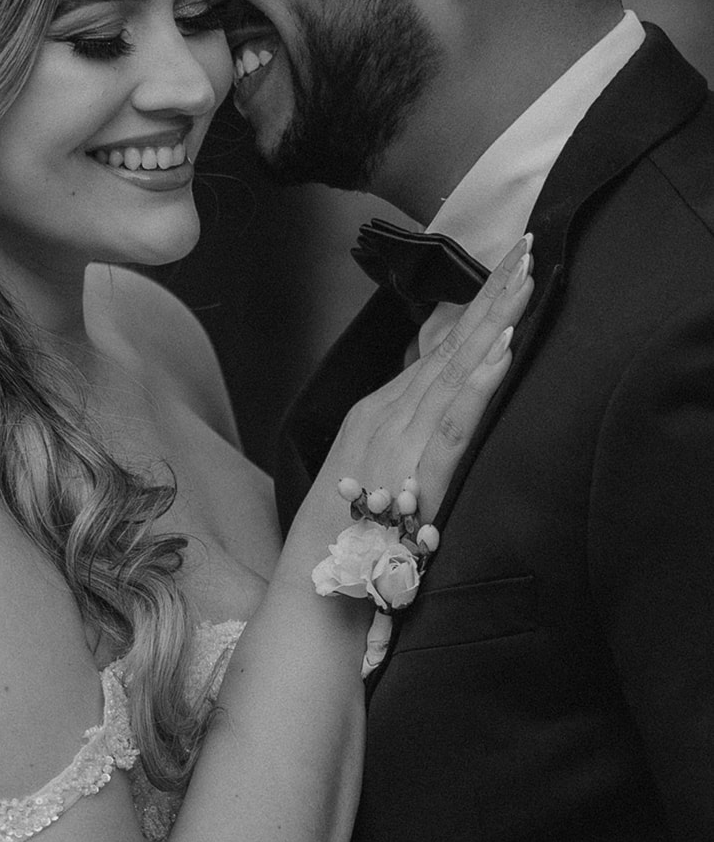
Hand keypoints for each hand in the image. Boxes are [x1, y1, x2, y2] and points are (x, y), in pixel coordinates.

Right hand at [302, 235, 533, 541]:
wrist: (313, 593)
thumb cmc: (345, 542)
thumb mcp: (371, 472)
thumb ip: (402, 435)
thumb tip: (434, 402)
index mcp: (377, 414)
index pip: (438, 350)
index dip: (476, 307)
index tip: (509, 267)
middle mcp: (386, 418)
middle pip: (450, 347)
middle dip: (491, 296)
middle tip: (527, 248)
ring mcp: (398, 444)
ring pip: (455, 372)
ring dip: (492, 322)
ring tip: (524, 278)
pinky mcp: (415, 478)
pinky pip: (454, 424)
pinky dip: (478, 384)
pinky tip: (502, 350)